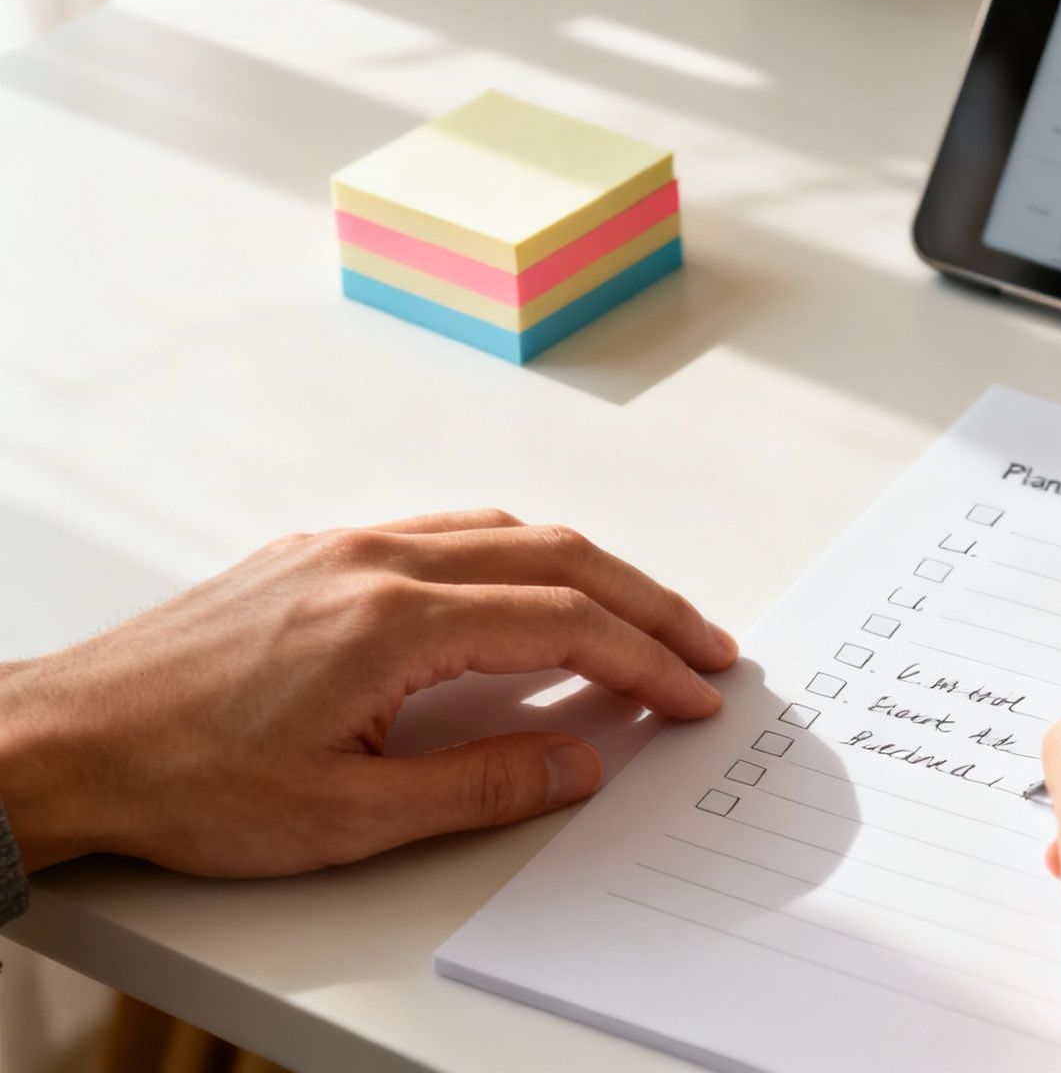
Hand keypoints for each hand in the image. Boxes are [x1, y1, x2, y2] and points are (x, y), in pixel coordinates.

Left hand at [0, 510, 736, 876]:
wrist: (67, 738)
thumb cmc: (186, 782)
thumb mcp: (347, 817)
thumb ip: (481, 784)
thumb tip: (581, 760)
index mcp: (393, 622)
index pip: (563, 623)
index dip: (645, 661)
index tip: (694, 695)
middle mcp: (379, 560)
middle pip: (558, 557)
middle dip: (647, 604)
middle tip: (707, 648)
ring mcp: (348, 545)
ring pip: (508, 530)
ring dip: (592, 571)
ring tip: (643, 619)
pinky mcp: (321, 551)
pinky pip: (452, 529)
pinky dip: (524, 554)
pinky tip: (536, 589)